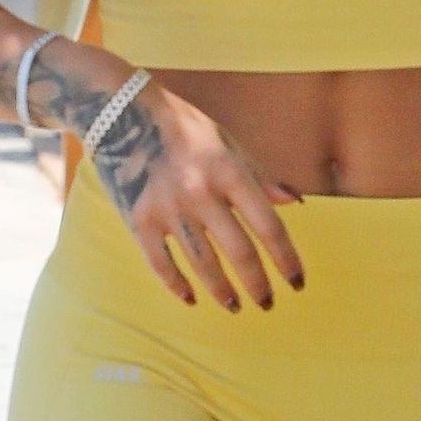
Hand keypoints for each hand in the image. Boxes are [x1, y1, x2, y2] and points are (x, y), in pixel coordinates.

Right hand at [90, 75, 306, 311]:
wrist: (122, 113)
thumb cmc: (184, 128)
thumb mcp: (228, 143)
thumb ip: (260, 176)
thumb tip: (295, 203)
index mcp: (229, 171)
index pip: (268, 226)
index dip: (286, 259)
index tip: (297, 282)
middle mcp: (201, 193)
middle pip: (239, 252)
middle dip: (258, 284)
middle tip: (268, 304)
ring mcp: (168, 208)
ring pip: (203, 264)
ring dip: (223, 291)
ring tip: (235, 307)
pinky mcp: (139, 219)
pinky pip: (160, 264)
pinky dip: (176, 285)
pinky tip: (191, 298)